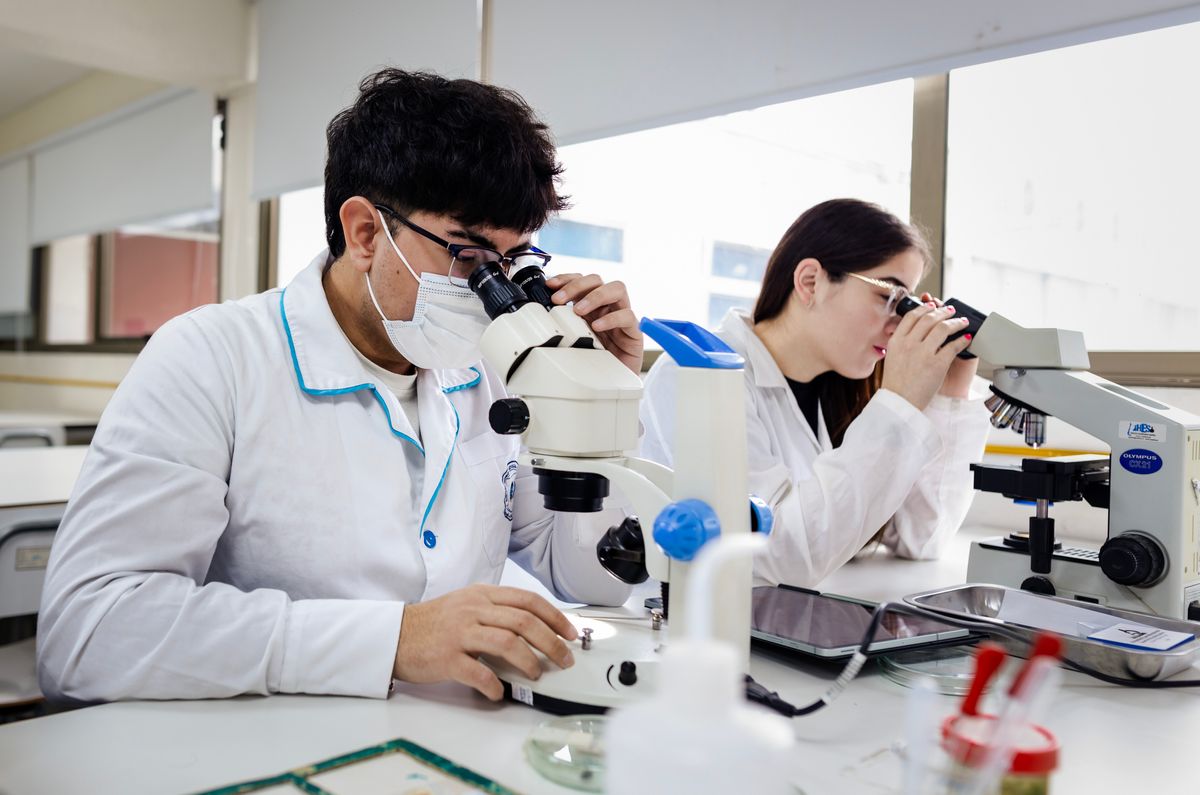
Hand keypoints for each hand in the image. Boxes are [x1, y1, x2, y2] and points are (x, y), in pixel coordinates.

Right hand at [392, 584, 577, 700]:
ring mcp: (460, 632)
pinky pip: (479, 673)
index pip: (528, 600)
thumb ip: (497, 611)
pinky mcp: (447, 657)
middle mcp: (473, 609)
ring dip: (529, 661)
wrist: (395, 635)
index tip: (570, 633)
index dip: (555, 617)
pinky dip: (495, 685)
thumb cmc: (434, 623)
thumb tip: (536, 629)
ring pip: (507, 643)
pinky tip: (500, 692)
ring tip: (537, 674)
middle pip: (524, 621)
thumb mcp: (467, 604)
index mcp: (482, 595)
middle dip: (552, 642)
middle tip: (564, 660)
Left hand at [546, 273, 643, 373]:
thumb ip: (564, 326)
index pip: (582, 281)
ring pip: (617, 289)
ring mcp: (622, 317)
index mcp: (593, 306)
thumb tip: (541, 317)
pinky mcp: (634, 332)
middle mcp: (608, 307)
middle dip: (576, 285)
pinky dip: (611, 318)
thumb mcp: (574, 341)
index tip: (550, 285)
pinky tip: (597, 327)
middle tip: (559, 299)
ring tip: (579, 310)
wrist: (614, 385)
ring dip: (594, 296)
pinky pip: (627, 316)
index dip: (566, 279)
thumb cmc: (596, 362)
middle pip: (597, 280)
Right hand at [881, 299, 972, 410]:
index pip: (912, 316)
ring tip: (962, 322)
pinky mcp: (937, 364)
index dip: (924, 308)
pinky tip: (966, 338)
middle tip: (951, 311)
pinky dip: (962, 339)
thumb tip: (912, 332)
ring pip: (943, 328)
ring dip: (956, 322)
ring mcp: (923, 353)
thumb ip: (900, 343)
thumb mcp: (891, 358)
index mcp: (896, 341)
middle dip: (943, 311)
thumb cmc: (896, 384)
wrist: (900, 403)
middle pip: (929, 318)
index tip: (932, 305)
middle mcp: (909, 344)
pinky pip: (953, 346)